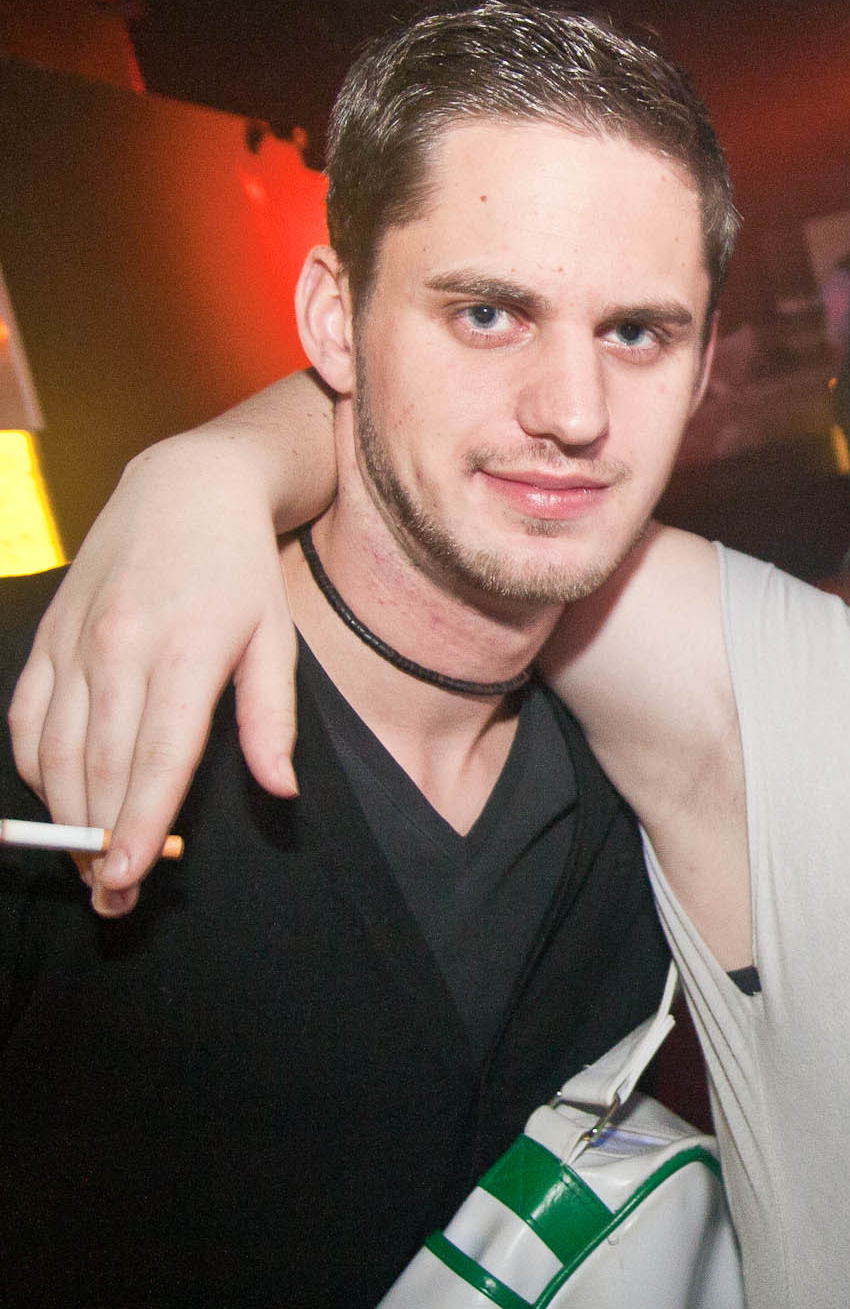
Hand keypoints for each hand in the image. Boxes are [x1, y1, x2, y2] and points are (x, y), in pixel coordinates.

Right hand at [7, 436, 298, 915]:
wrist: (183, 490)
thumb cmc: (240, 572)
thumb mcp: (277, 638)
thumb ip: (272, 718)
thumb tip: (281, 790)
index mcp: (183, 651)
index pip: (155, 755)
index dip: (138, 822)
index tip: (130, 877)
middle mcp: (118, 649)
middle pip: (98, 766)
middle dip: (101, 841)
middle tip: (112, 902)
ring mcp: (73, 644)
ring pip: (54, 750)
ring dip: (68, 818)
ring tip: (91, 869)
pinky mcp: (48, 639)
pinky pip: (26, 718)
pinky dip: (36, 769)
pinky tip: (60, 804)